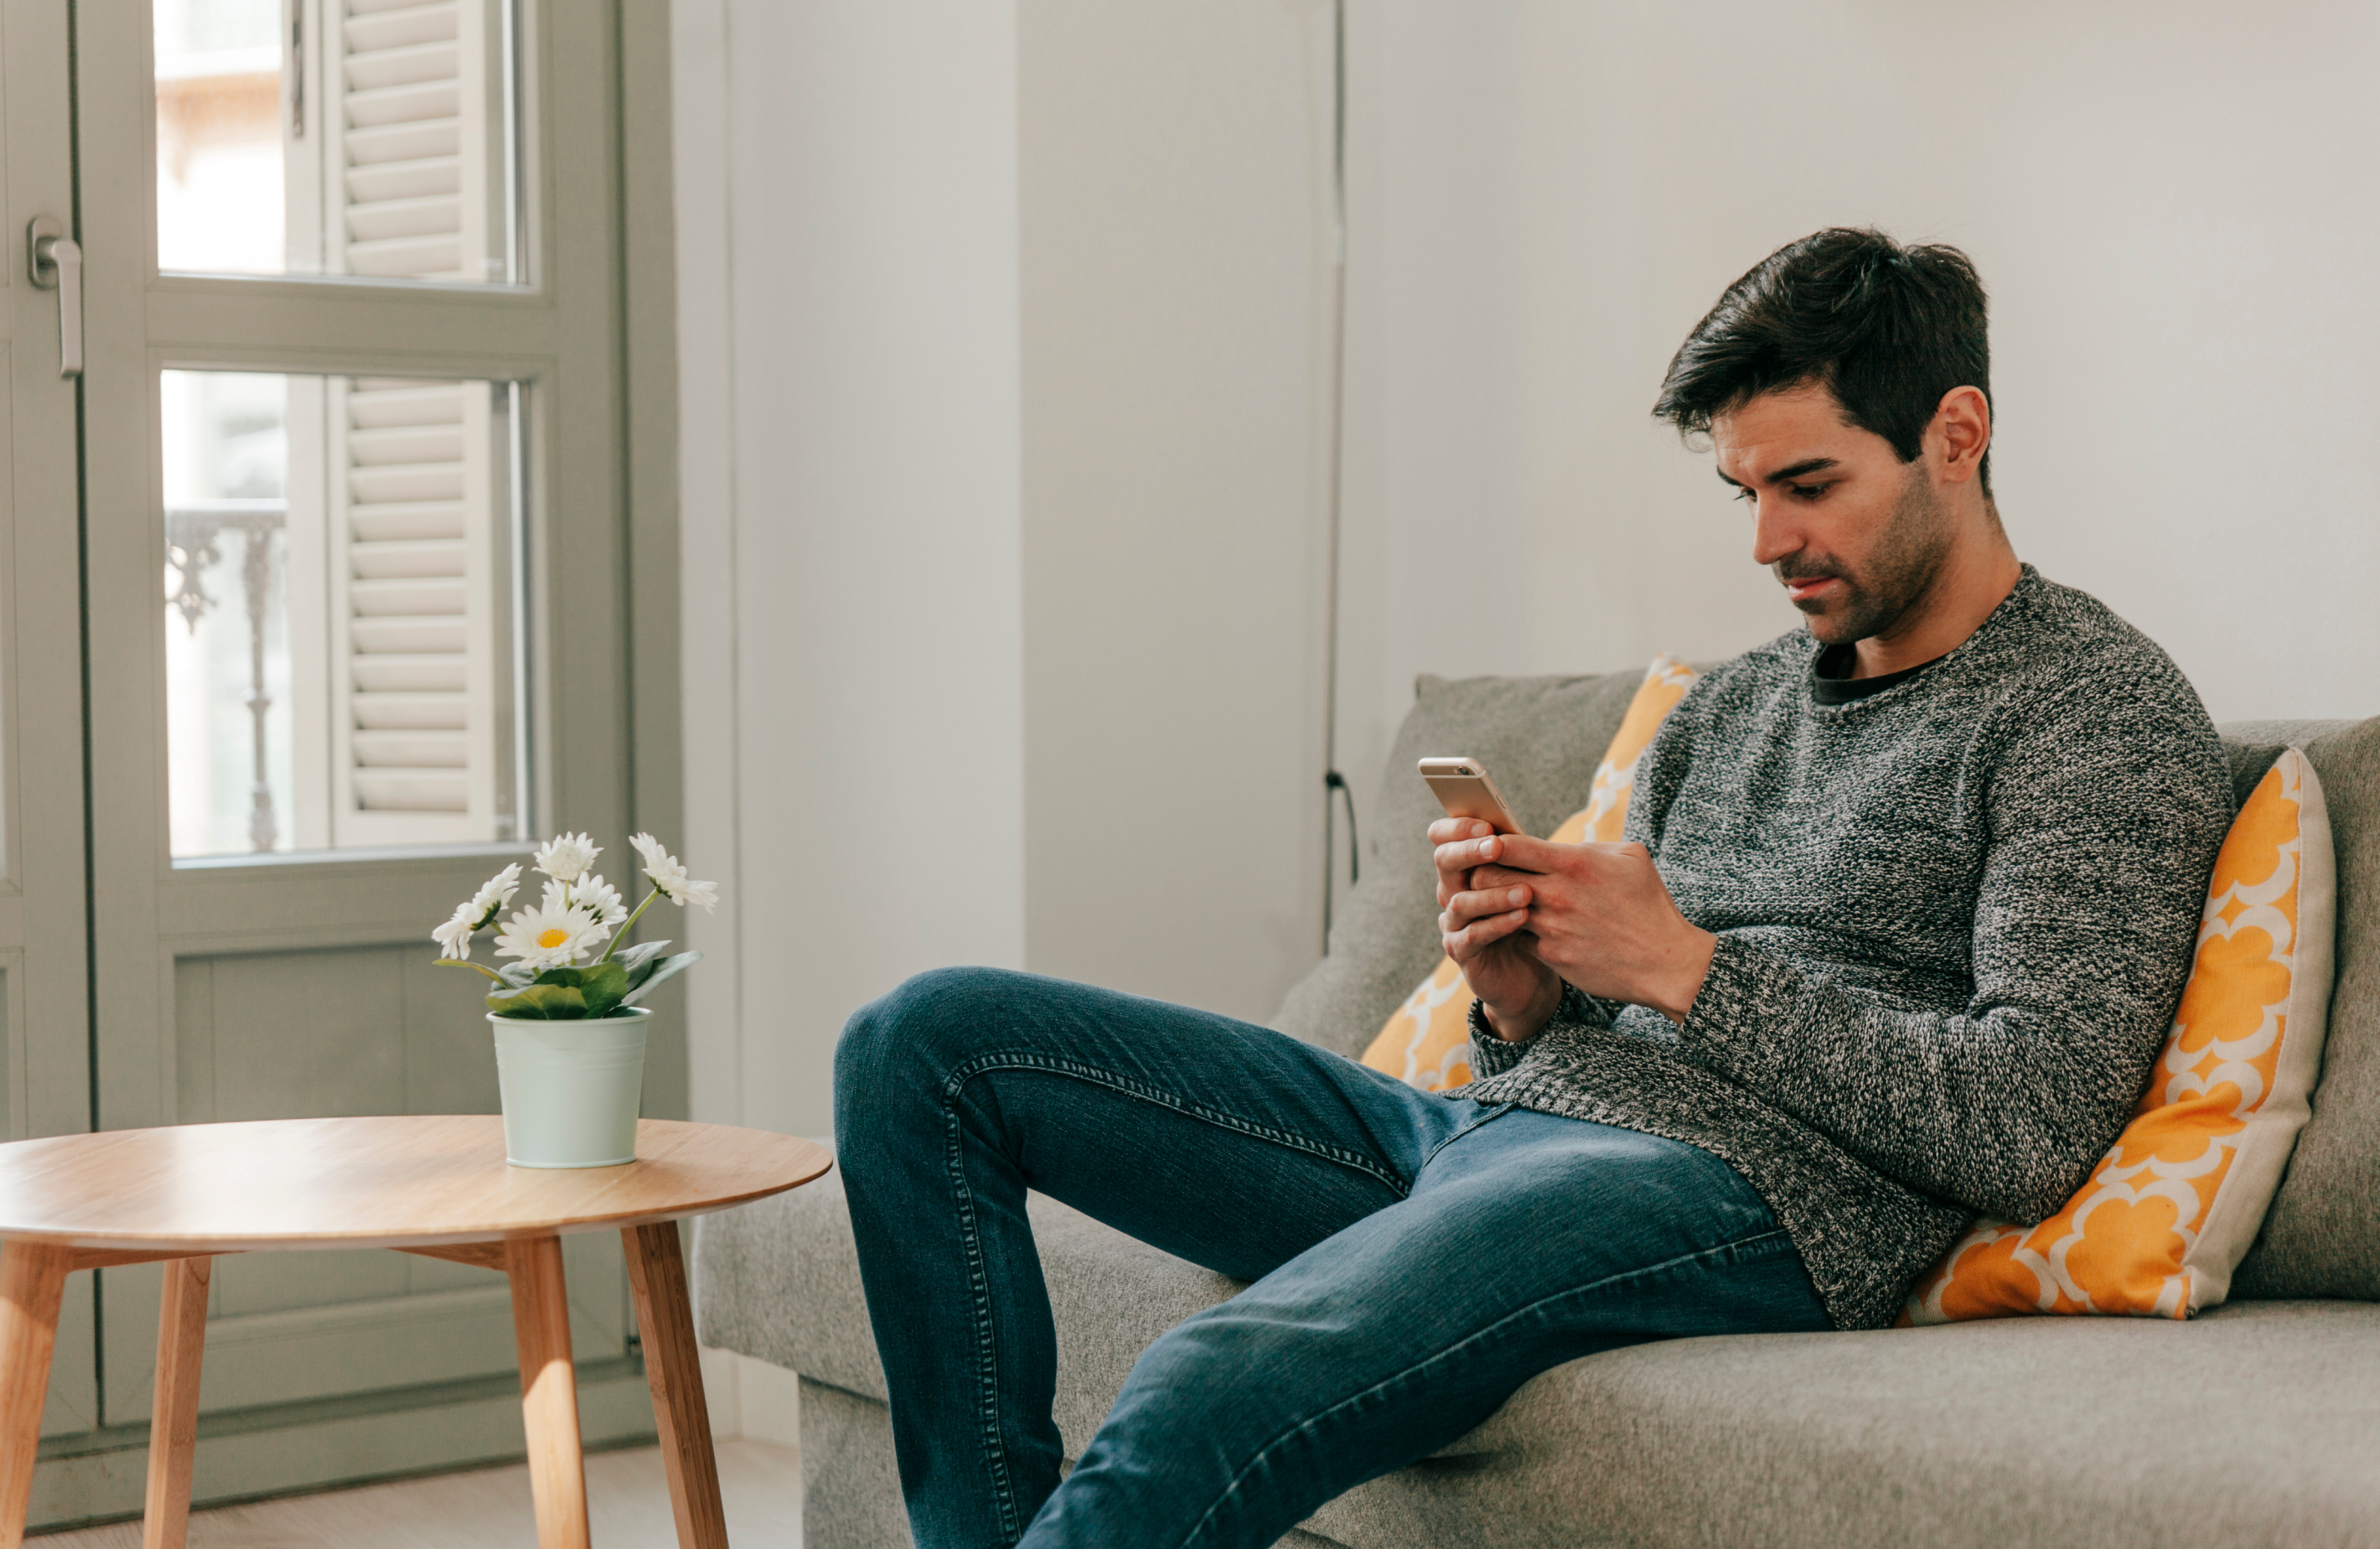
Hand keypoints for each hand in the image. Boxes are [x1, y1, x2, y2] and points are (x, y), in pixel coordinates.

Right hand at [1429, 818, 1562, 1040]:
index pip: (1443, 837)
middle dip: (1470, 851)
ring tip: (1526, 892)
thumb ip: (1520, 858)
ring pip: (1461, 901)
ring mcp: (1453, 922)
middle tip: (1497, 846)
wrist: (1532, 971)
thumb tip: (1523, 830)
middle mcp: (1452, 890)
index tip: (1487, 823)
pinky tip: (1522, 917)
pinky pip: (1472, 935)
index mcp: (1465, 867)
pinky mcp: (1461, 952)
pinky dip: (1497, 924)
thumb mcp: (1530, 882)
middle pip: (1445, 861)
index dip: (1458, 827)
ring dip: (1494, 894)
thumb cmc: (1534, 917)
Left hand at [1469, 834, 1717, 1024]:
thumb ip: (1590, 846)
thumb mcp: (1630, 858)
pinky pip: (1516, 937)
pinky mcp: (1550, 955)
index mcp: (1574, 863)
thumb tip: (1562, 846)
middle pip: (1488, 876)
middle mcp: (1556, 894)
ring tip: (1497, 898)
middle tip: (1483, 871)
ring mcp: (1550, 928)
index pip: (1509, 844)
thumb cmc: (1650, 905)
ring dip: (1493, 903)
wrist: (1665, 963)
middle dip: (1480, 870)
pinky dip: (1513, 931)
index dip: (1490, 840)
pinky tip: (1519, 927)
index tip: (1486, 841)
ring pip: (1496, 909)